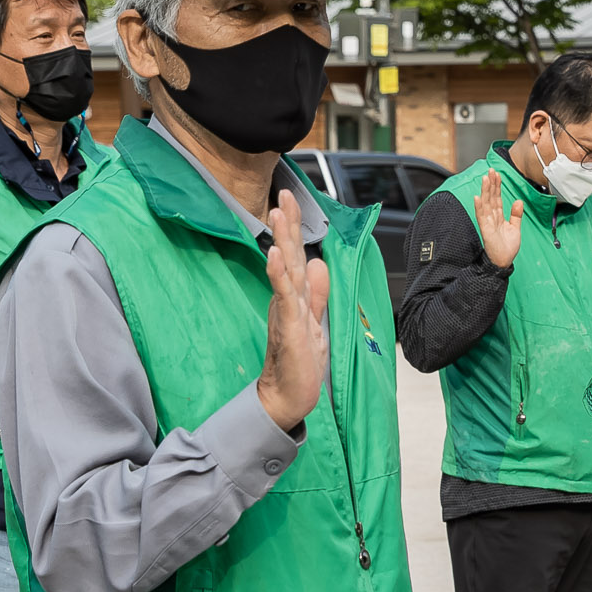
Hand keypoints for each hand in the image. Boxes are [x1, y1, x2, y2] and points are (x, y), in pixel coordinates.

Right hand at [256, 199, 331, 429]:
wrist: (288, 397)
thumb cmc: (299, 362)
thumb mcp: (314, 321)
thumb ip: (317, 293)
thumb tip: (317, 263)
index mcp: (295, 297)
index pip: (294, 256)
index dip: (294, 229)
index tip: (291, 200)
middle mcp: (287, 300)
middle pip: (287, 255)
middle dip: (287, 224)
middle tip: (283, 194)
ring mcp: (286, 312)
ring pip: (284, 270)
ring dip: (281, 241)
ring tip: (277, 214)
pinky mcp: (288, 328)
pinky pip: (284, 298)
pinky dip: (279, 276)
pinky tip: (274, 256)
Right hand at [476, 168, 522, 268]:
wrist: (504, 261)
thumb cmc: (507, 247)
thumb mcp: (515, 228)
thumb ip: (516, 215)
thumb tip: (519, 201)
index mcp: (499, 216)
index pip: (497, 198)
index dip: (497, 186)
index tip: (497, 174)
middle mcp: (492, 217)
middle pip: (491, 197)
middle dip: (491, 184)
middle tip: (491, 170)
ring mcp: (488, 223)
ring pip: (486, 204)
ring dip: (485, 191)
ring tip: (485, 179)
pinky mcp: (486, 230)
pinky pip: (481, 217)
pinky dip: (479, 207)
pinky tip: (478, 198)